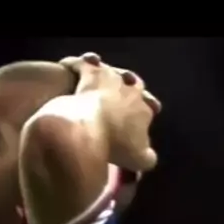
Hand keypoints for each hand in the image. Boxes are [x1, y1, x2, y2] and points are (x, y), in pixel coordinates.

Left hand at [59, 52, 160, 173]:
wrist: (89, 128)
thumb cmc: (114, 146)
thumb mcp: (137, 159)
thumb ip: (146, 157)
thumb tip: (149, 158)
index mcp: (143, 111)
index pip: (147, 108)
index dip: (144, 111)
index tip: (137, 118)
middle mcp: (130, 91)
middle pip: (134, 85)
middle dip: (131, 89)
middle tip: (127, 91)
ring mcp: (109, 80)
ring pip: (111, 72)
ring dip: (107, 74)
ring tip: (102, 75)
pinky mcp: (88, 73)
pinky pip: (84, 64)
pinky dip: (79, 65)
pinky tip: (75, 67)